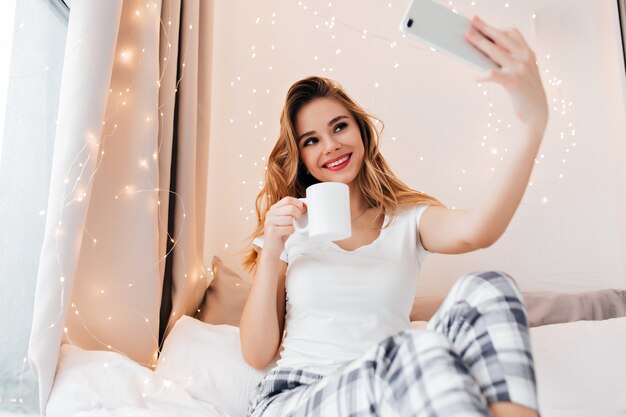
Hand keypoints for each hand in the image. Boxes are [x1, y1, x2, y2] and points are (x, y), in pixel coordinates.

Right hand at [263, 197, 305, 253]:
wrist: (272, 248)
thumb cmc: (280, 233)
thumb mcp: (285, 220)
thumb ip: (291, 212)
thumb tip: (304, 205)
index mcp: (273, 209)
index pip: (288, 199)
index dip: (298, 203)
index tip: (302, 209)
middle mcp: (270, 214)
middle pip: (290, 208)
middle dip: (298, 214)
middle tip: (298, 219)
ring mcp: (270, 222)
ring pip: (290, 218)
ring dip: (294, 224)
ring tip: (291, 227)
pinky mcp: (272, 231)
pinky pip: (289, 228)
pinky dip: (292, 231)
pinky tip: (288, 233)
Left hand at [466, 16, 547, 132]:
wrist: (537, 113)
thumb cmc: (523, 92)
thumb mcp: (519, 72)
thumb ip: (506, 61)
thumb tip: (482, 52)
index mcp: (528, 53)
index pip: (512, 33)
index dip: (496, 27)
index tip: (481, 23)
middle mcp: (525, 57)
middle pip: (501, 38)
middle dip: (484, 29)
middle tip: (470, 24)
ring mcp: (520, 69)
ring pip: (495, 51)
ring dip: (479, 43)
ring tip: (467, 38)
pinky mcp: (514, 82)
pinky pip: (493, 74)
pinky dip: (482, 75)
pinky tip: (475, 77)